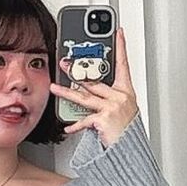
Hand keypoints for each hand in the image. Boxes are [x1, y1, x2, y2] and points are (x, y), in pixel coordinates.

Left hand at [48, 26, 137, 146]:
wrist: (132, 153)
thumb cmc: (127, 132)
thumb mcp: (122, 111)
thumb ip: (108, 99)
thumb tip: (89, 91)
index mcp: (126, 92)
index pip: (123, 64)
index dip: (121, 47)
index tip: (118, 33)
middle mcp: (120, 97)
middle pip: (95, 80)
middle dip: (77, 71)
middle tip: (65, 63)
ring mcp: (112, 107)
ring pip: (85, 96)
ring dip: (67, 92)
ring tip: (54, 88)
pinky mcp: (104, 119)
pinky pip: (85, 119)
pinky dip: (75, 125)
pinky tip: (68, 126)